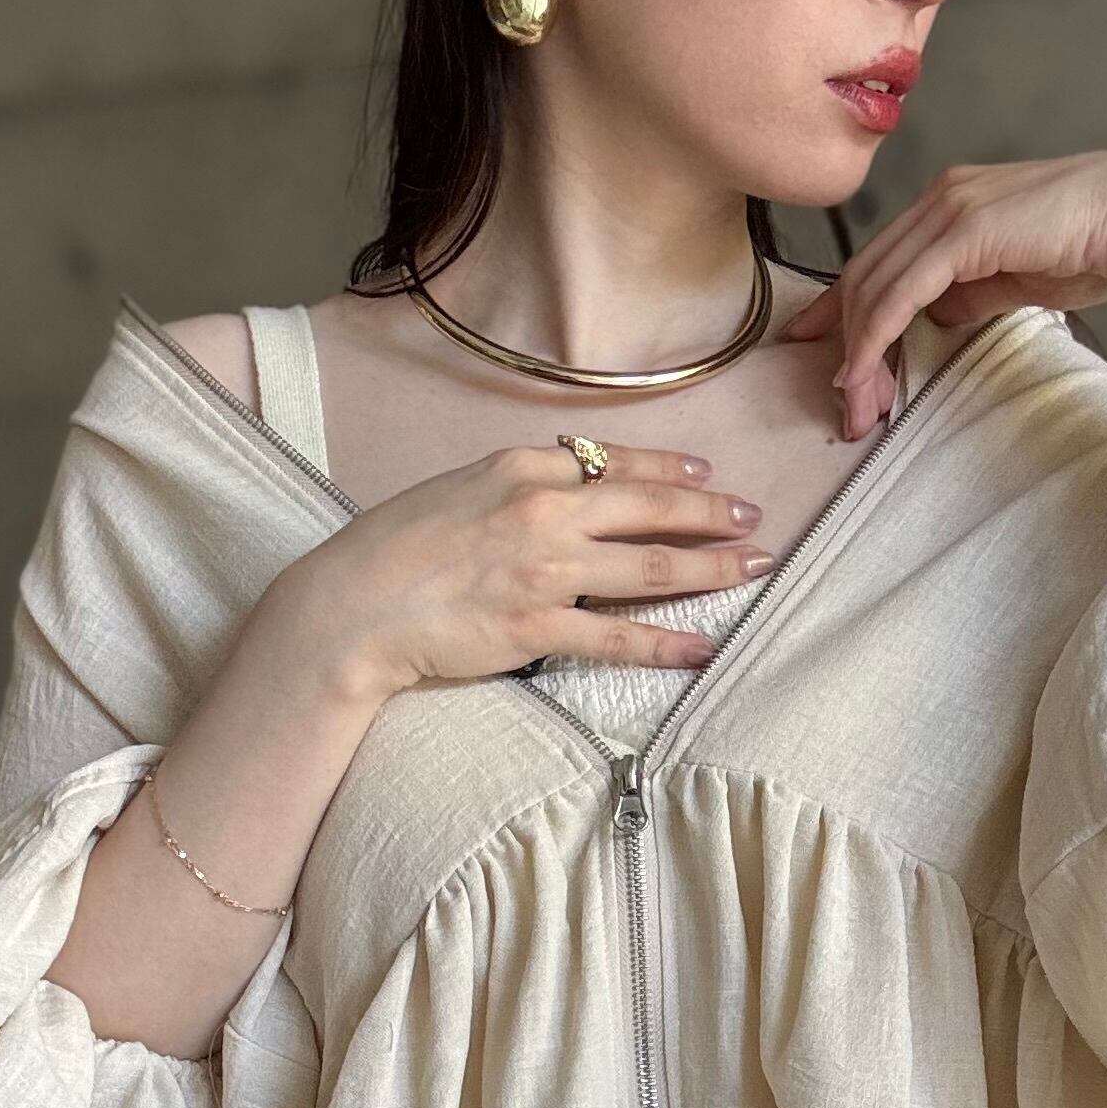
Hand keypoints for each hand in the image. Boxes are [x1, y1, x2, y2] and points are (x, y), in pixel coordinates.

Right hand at [281, 440, 772, 707]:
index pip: (615, 461)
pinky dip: (669, 643)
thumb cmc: (392, 549)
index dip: (670, 466)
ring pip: (649, 567)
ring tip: (753, 567)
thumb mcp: (457, 487)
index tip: (706, 470)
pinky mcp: (539, 628)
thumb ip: (516, 486)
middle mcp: (542, 509)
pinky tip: (705, 646)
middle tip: (752, 517)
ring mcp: (545, 570)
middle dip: (710, 511)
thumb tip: (565, 490)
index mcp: (521, 467)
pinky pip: (621, 639)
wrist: (353, 604)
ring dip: (711, 567)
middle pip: (649, 507)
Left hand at [778, 148, 1106, 438]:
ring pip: (874, 286)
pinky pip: (899, 293)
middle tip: (841, 403)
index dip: (845, 310)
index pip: (883, 259)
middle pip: (866, 274)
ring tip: (856, 407)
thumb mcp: (1018, 275)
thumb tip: (937, 317)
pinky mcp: (962, 231)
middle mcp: (942, 196)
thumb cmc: (1097, 243)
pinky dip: (874, 337)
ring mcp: (949, 209)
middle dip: (843, 342)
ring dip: (858, 353)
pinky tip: (865, 374)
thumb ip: (971, 291)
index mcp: (954, 201)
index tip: (825, 353)